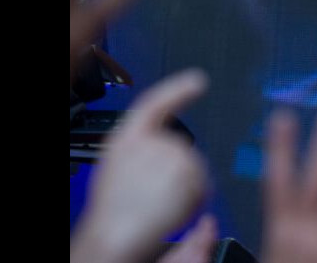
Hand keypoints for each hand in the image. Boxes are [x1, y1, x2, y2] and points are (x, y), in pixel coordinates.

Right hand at [72, 70, 210, 262]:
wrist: (116, 235)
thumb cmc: (114, 215)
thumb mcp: (123, 174)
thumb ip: (145, 157)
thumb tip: (166, 155)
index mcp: (127, 139)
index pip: (155, 104)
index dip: (177, 90)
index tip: (197, 81)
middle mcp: (151, 141)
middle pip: (181, 150)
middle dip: (178, 174)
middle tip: (156, 198)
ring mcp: (172, 152)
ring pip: (194, 170)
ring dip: (185, 190)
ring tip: (159, 207)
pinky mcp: (189, 167)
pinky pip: (202, 186)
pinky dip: (194, 200)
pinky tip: (173, 210)